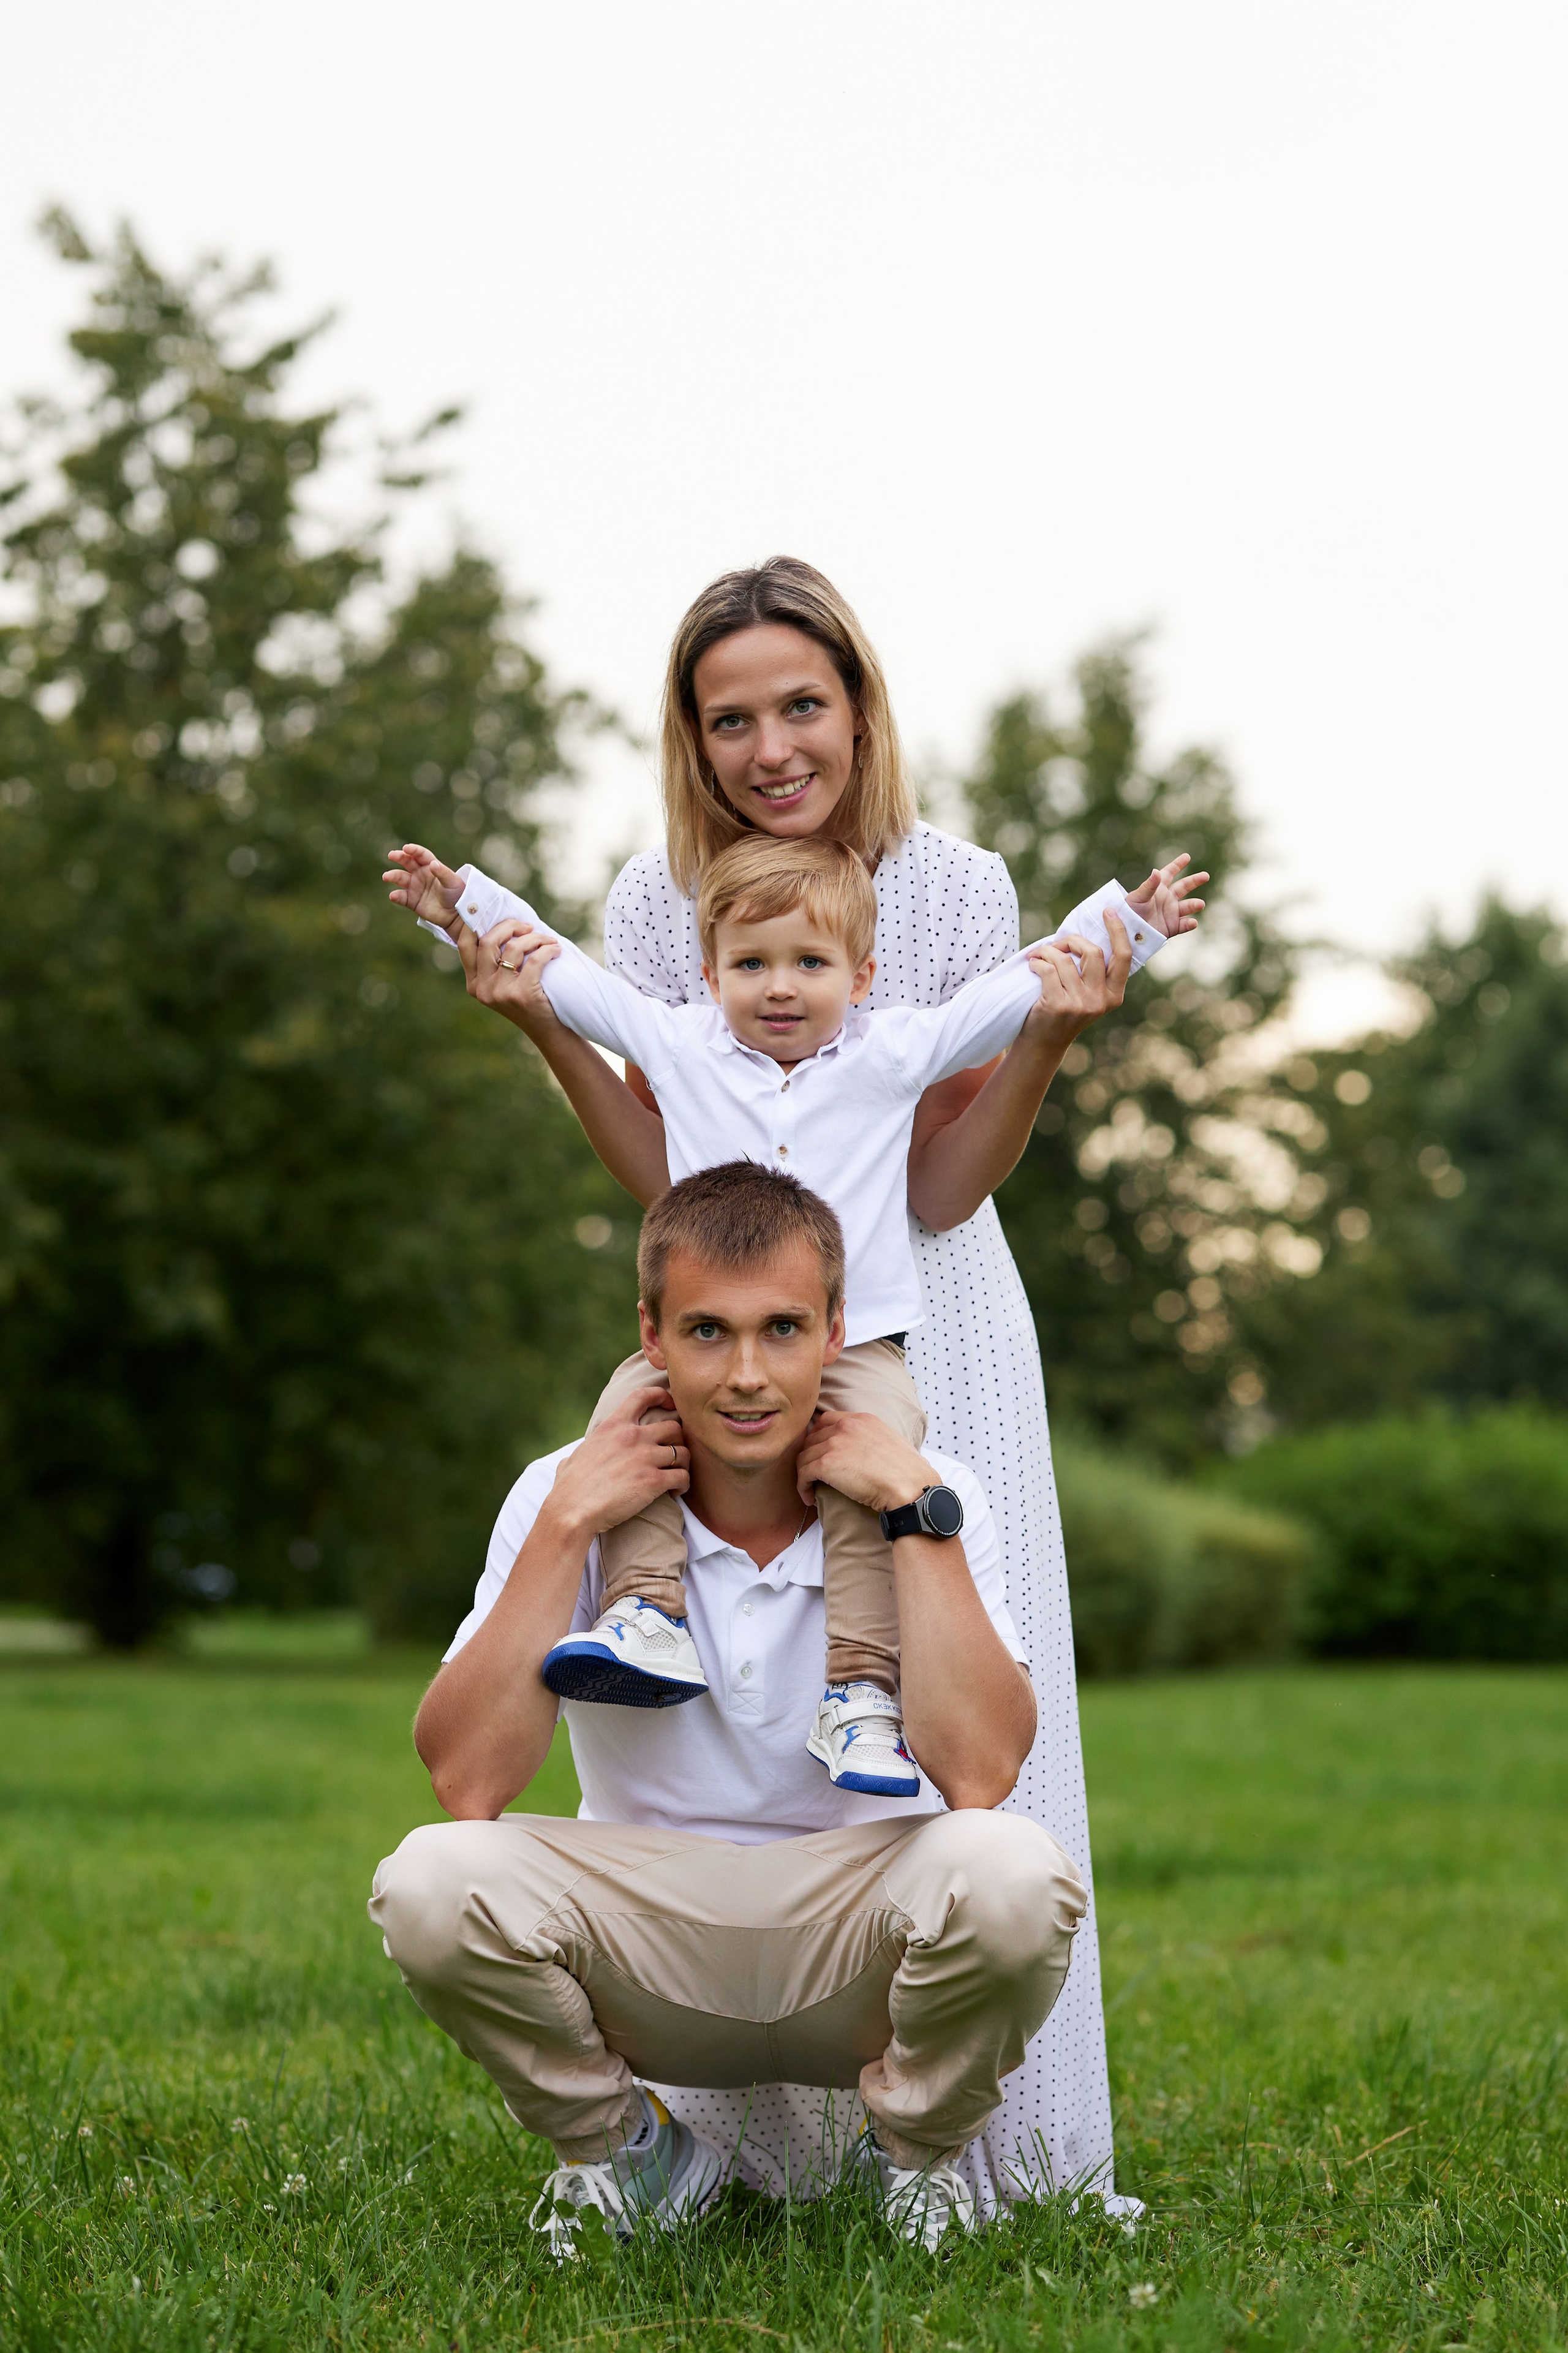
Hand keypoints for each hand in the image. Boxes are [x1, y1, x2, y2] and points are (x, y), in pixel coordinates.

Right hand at [384, 843, 464, 935]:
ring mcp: (415, 887)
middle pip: (407, 862)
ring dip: (393, 876)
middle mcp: (421, 874)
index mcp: (431, 866)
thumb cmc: (457, 894)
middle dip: (399, 857)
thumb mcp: (452, 881)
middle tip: (391, 855)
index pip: (420, 855)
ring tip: (386, 876)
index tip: (406, 848)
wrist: (456, 915)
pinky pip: (401, 897)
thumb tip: (433, 864)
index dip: (413, 850)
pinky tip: (394, 895)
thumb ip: (442, 872)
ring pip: (400, 878)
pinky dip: (396, 896)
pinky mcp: (412, 901)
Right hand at [456, 918, 564, 1039]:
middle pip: (488, 941)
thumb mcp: (503, 984)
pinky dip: (548, 950)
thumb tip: (502, 923)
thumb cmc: (528, 1000)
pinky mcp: (522, 994)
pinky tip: (556, 950)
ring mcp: (500, 993)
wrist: (547, 1031)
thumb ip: (495, 962)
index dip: (477, 923)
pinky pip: (535, 959)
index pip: (465, 944)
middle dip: (510, 926)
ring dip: (535, 938)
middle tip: (528, 927)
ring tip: (548, 941)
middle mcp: (482, 988)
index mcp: (474, 983)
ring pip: (514, 947)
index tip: (498, 916)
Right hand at [543, 1382, 689, 1540]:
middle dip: (677, 1440)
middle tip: (674, 1455)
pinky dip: (683, 1484)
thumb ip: (584, 1453)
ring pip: (684, 1452)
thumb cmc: (569, 1487)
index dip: (661, 1395)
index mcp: (613, 1426)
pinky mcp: (653, 1481)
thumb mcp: (574, 1457)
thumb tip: (571, 1461)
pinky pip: (683, 1477)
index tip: (670, 1403)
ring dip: (684, 1465)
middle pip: (673, 1426)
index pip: (642, 1396)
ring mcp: (645, 1458)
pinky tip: (675, 1492)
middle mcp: (632, 1437)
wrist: (572, 1510)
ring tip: (676, 1477)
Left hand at [794, 1409, 936, 1516]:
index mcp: (863, 1418)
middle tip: (814, 1476)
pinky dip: (802, 1487)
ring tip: (811, 1490)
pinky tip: (809, 1498)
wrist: (911, 1488)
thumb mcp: (890, 1442)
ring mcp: (835, 1443)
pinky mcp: (826, 1463)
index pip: (827, 1421)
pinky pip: (803, 1474)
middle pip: (812, 1439)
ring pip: (804, 1456)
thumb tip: (857, 1454)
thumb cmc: (907, 1473)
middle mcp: (846, 1426)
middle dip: (811, 1458)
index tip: (820, 1455)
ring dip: (805, 1475)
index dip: (819, 1438)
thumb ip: (870, 1439)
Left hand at [1022, 917, 1131, 1043]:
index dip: (1117, 931)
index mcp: (1114, 995)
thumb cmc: (1065, 1010)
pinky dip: (1037, 962)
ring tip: (1038, 956)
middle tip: (1056, 945)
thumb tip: (1086, 933)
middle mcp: (1101, 1000)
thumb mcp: (1088, 995)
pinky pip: (1047, 969)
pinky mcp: (1058, 1005)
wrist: (1044, 1042)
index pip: (1123, 956)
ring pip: (1065, 959)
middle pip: (1093, 952)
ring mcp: (1080, 1004)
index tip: (1108, 912)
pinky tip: (1032, 966)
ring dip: (1047, 951)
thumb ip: (1094, 972)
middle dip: (1071, 941)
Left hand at [1125, 852, 1207, 937]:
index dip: (1178, 864)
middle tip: (1205, 876)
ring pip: (1187, 906)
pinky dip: (1189, 924)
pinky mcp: (1171, 927)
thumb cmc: (1128, 912)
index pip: (1169, 873)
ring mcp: (1170, 913)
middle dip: (1195, 880)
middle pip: (1184, 887)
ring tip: (1200, 904)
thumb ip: (1149, 886)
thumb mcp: (1137, 897)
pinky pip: (1183, 925)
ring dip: (1194, 904)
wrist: (1126, 933)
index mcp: (1158, 889)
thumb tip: (1157, 871)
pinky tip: (1193, 922)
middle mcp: (1166, 899)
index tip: (1187, 856)